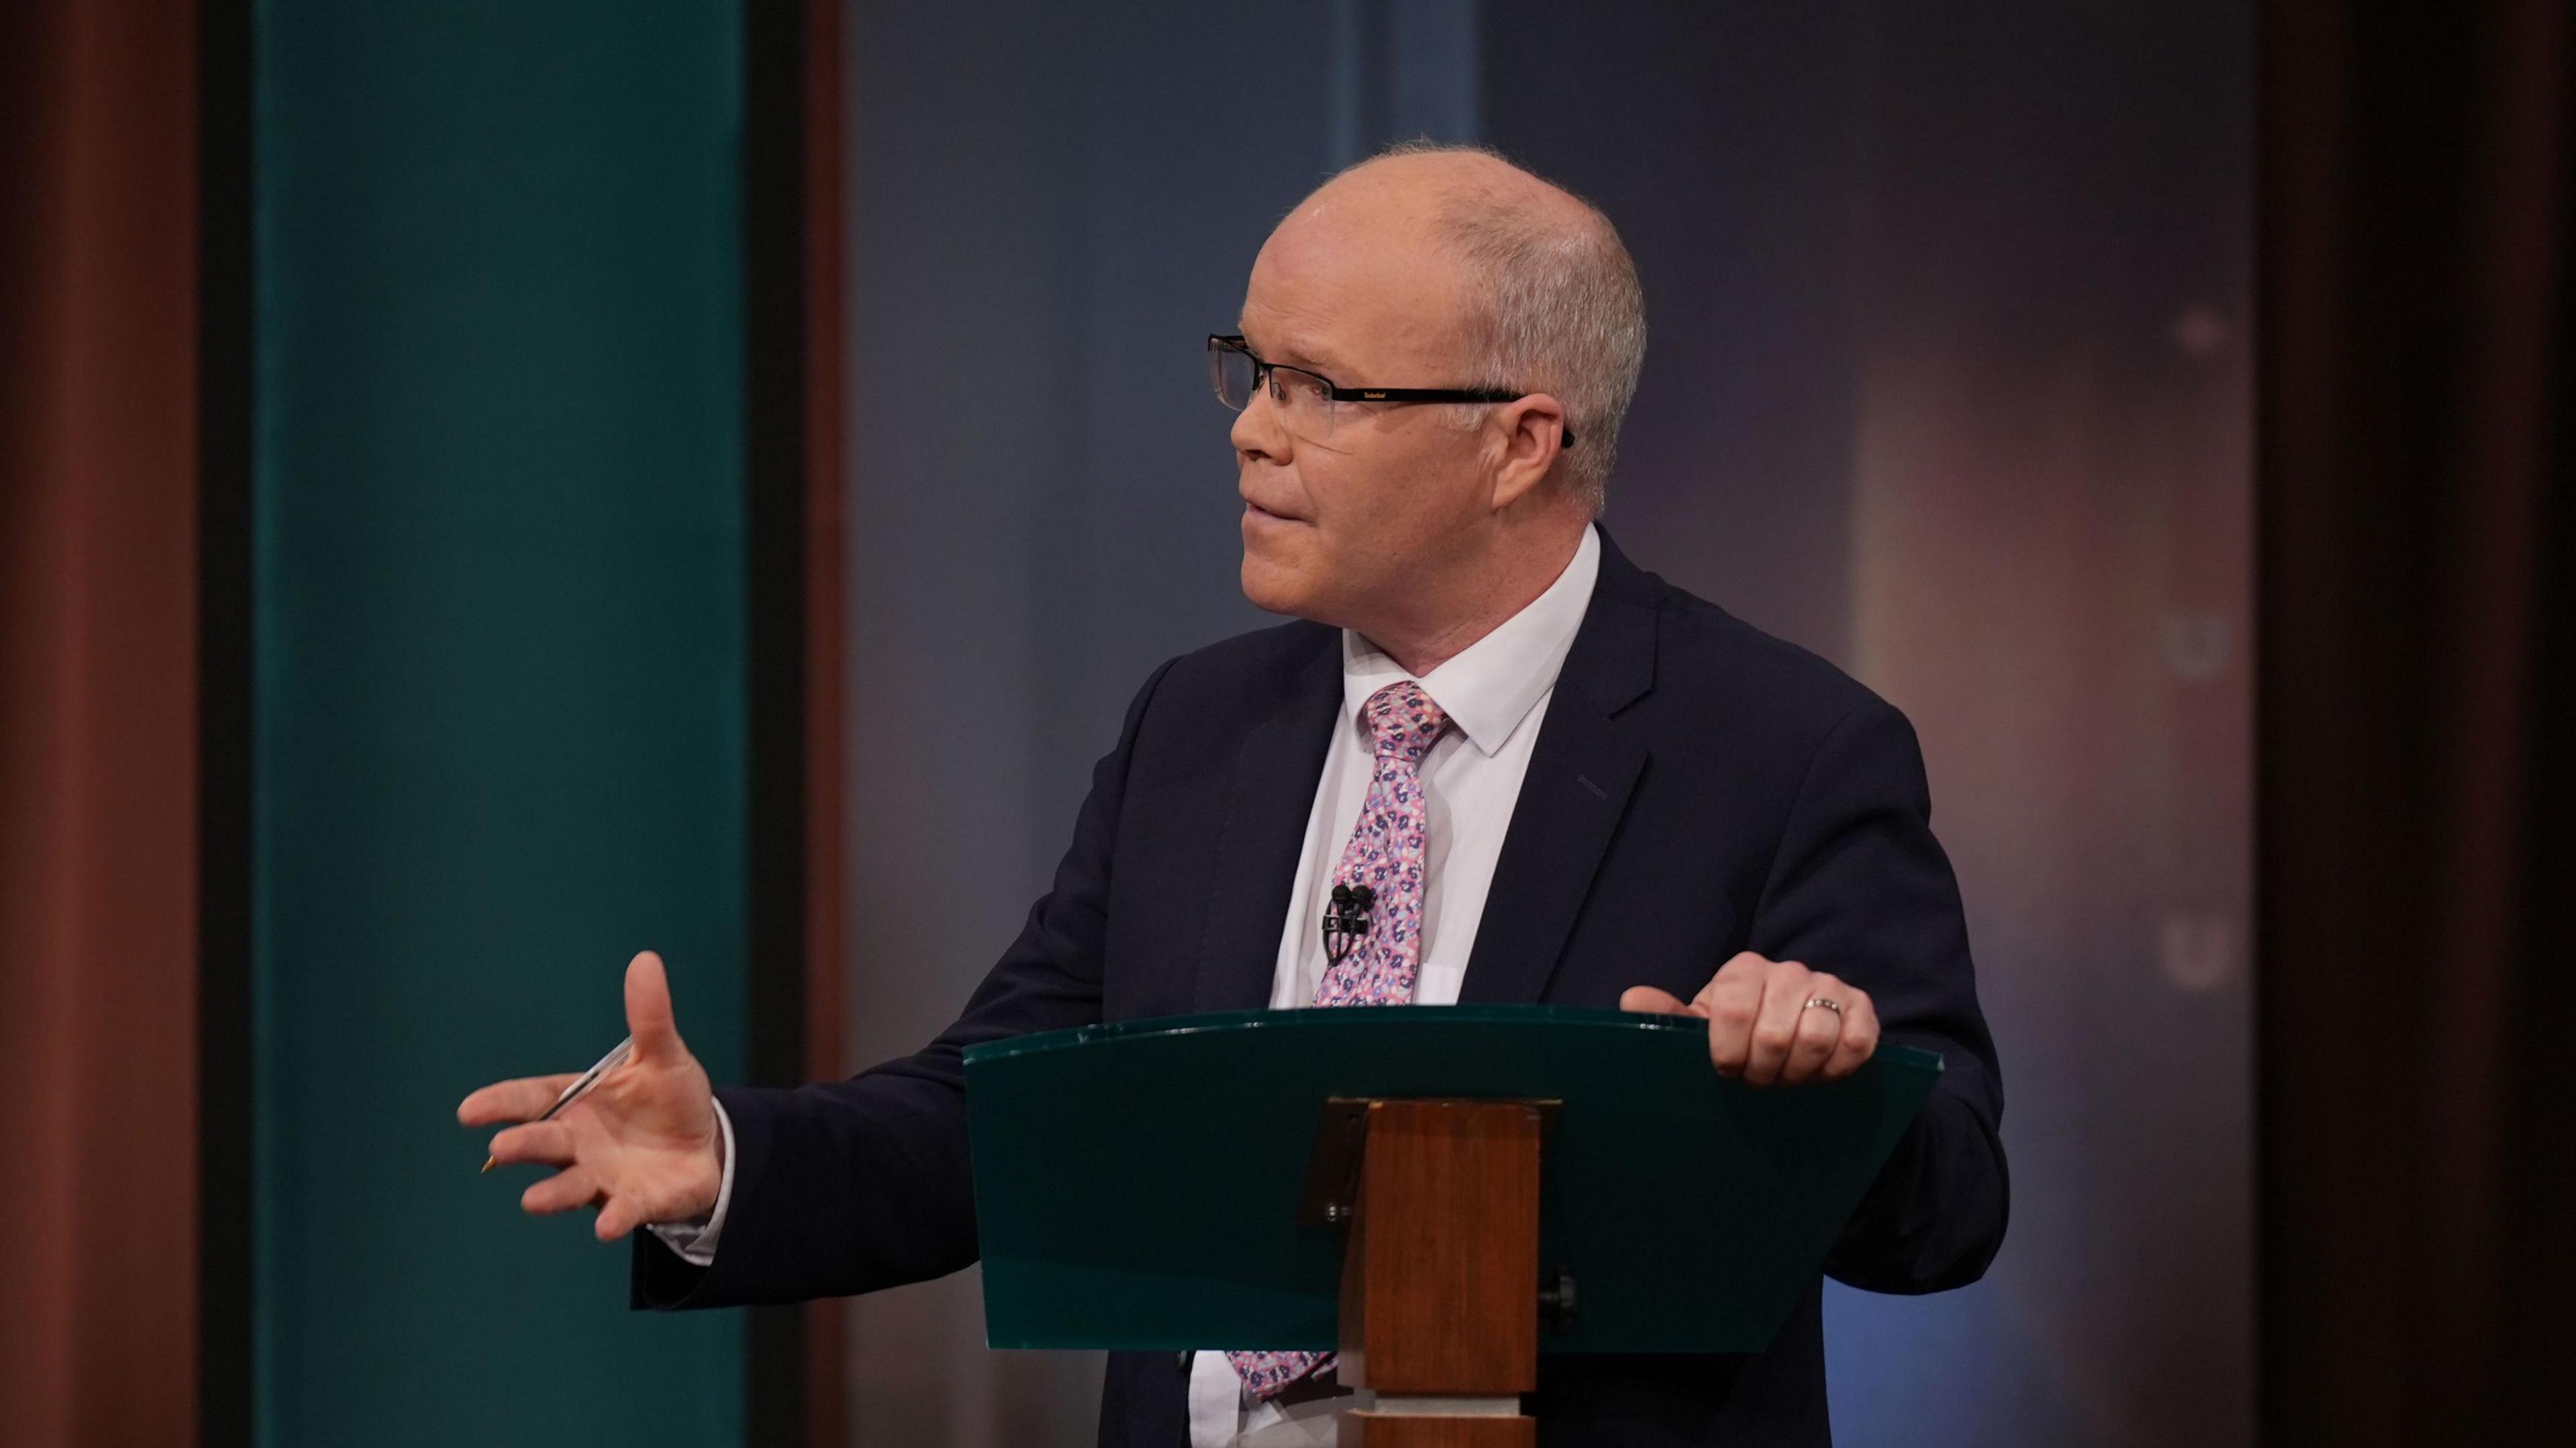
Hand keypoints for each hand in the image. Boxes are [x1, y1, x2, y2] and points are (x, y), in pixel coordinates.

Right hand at [458, 951, 722, 1239]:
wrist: (705, 1145)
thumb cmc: (669, 1099)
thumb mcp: (663, 1055)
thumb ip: (649, 1016)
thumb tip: (645, 960)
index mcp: (578, 1102)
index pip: (533, 1099)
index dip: (501, 1103)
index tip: (468, 1110)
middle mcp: (580, 1143)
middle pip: (545, 1142)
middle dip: (523, 1144)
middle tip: (501, 1147)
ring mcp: (603, 1176)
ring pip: (571, 1185)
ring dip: (553, 1194)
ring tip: (532, 1201)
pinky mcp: (634, 1203)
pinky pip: (620, 1212)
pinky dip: (612, 1219)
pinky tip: (605, 1227)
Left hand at [1620, 951, 1879, 1086]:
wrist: (1785, 1030)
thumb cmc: (1734, 1032)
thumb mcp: (1698, 1026)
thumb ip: (1666, 1017)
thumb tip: (1632, 999)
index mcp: (1743, 969)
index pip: (1732, 1010)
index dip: (1728, 1053)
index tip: (1727, 1071)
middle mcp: (1787, 970)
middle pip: (1774, 1033)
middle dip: (1763, 1071)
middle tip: (1759, 1080)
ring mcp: (1828, 985)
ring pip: (1815, 1038)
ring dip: (1798, 1072)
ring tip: (1787, 1077)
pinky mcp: (1862, 1007)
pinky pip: (1856, 1042)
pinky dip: (1837, 1068)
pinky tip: (1820, 1074)